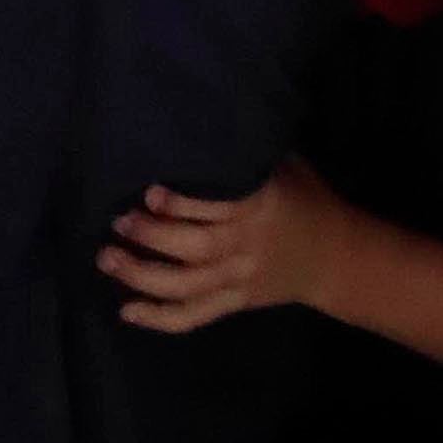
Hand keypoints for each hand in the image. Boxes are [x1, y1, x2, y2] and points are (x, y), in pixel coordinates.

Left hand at [100, 160, 340, 332]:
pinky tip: (126, 310)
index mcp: (261, 206)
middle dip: (154, 238)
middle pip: (198, 250)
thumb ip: (244, 155)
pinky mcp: (235, 304)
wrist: (335, 256)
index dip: (182, 204)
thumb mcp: (282, 164)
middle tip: (119, 222)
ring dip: (144, 276)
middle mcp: (247, 246)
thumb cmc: (303, 196)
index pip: (218, 208)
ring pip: (189, 287)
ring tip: (108, 259)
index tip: (148, 192)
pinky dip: (160, 318)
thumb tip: (194, 124)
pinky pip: (195, 316)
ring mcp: (240, 280)